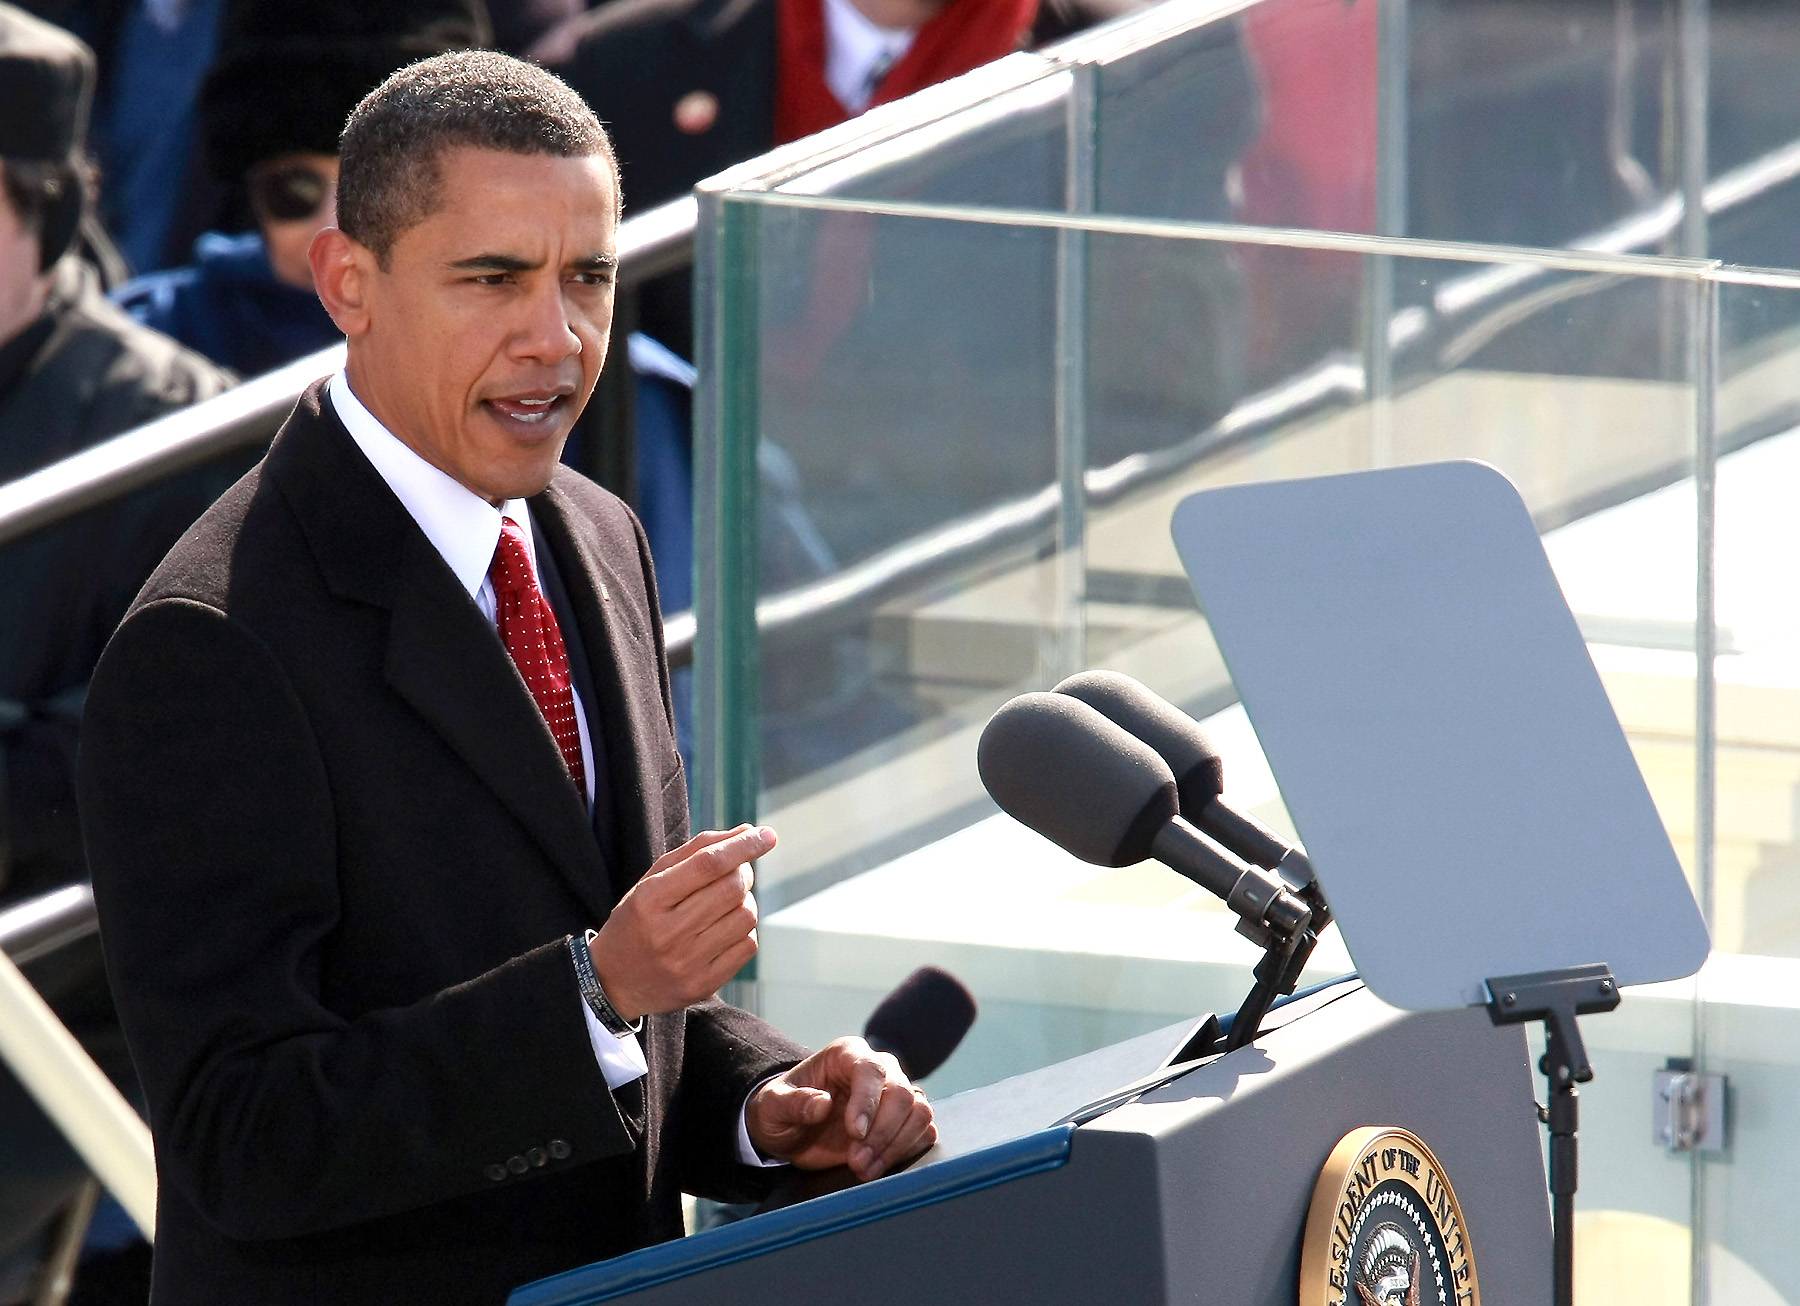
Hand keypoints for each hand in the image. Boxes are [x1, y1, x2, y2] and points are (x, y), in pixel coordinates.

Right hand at [589, 824, 773, 1020]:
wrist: (613, 982)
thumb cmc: (638, 920)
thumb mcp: (652, 881)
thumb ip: (696, 851)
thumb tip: (747, 832)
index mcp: (650, 899)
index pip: (708, 864)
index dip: (742, 846)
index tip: (766, 834)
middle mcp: (668, 932)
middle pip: (732, 888)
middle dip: (743, 873)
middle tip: (735, 873)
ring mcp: (686, 962)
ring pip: (746, 916)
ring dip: (745, 902)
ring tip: (725, 903)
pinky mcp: (702, 984)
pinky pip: (747, 946)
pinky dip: (744, 931)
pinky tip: (724, 930)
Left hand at [745, 1037, 937, 1181]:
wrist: (792, 1131)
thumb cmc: (781, 1111)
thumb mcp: (773, 1106)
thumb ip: (793, 1103)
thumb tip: (822, 1103)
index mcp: (846, 1054)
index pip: (871, 1070)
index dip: (868, 1102)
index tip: (854, 1133)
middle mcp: (878, 1069)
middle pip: (903, 1092)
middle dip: (882, 1132)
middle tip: (856, 1161)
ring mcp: (894, 1094)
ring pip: (919, 1111)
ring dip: (896, 1145)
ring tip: (864, 1169)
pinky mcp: (903, 1122)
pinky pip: (924, 1131)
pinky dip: (907, 1151)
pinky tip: (879, 1166)